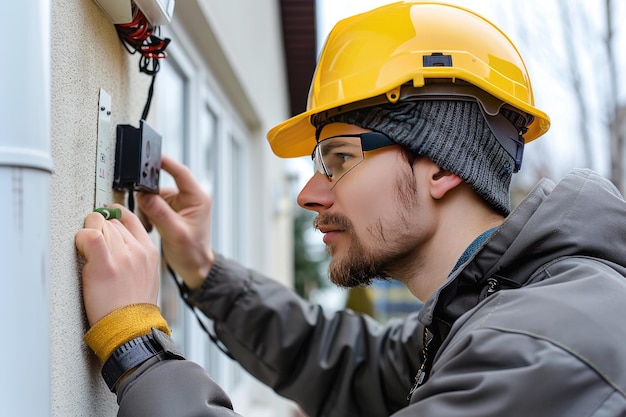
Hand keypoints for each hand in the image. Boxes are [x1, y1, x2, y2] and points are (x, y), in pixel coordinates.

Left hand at [75, 204, 159, 326]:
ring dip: (89, 236)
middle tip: (93, 248)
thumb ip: (136, 253)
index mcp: (150, 251)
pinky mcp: (105, 264)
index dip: (112, 217)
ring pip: (100, 225)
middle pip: (111, 221)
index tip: (103, 221)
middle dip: (99, 230)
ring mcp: (123, 256)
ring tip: (88, 255)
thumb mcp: (146, 275)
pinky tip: (82, 248)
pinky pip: (91, 235)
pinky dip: (82, 238)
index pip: (128, 218)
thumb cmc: (134, 307)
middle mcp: (138, 250)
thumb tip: (117, 238)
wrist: (130, 328)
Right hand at [136, 155, 214, 289]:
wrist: (194, 266)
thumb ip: (160, 214)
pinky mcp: (170, 210)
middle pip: (162, 184)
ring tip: (152, 225)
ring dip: (148, 209)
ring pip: (154, 196)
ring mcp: (179, 204)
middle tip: (146, 212)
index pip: (180, 172)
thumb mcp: (175, 233)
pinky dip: (147, 214)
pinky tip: (151, 226)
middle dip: (150, 197)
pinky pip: (152, 205)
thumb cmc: (192, 252)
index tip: (150, 156)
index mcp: (197, 198)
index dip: (165, 163)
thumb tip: (145, 196)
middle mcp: (189, 198)